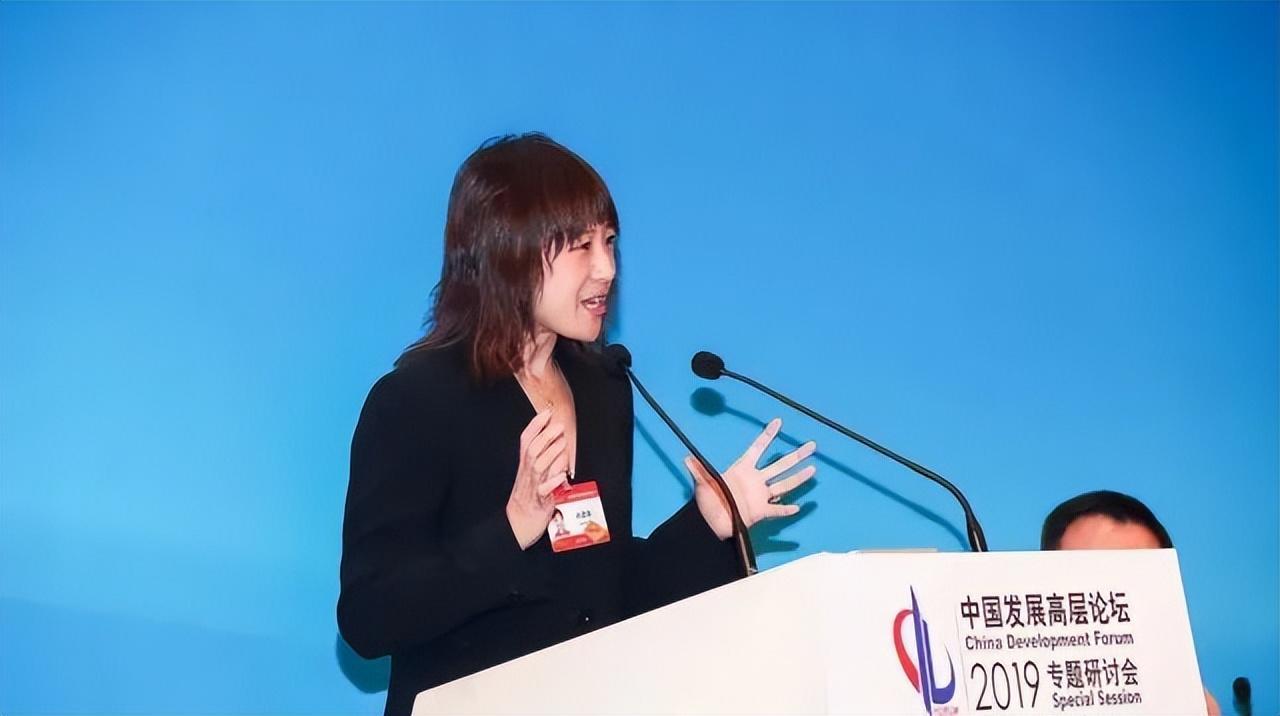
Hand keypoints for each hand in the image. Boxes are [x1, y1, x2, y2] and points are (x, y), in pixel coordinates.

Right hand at [506, 409, 570, 548]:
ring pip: (539, 467)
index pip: (526, 440)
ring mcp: (532, 487)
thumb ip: (544, 457)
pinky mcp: (539, 502)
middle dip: (545, 437)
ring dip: (551, 455)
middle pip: (533, 450)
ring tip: (563, 445)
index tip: (546, 412)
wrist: (518, 523)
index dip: (535, 425)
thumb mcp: (534, 474)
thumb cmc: (529, 496)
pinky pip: (545, 491)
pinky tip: (562, 475)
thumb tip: (558, 439)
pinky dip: (553, 482)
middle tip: (559, 425)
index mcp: (525, 465)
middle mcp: (527, 473)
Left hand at [685, 418, 815, 539]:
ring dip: (798, 477)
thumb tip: (687, 458)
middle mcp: (755, 480)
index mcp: (742, 469)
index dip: (768, 435)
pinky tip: (798, 507)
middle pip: (780, 465)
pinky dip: (786, 509)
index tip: (779, 422)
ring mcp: (760, 496)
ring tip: (813, 469)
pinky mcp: (761, 512)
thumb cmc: (706, 501)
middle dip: (796, 455)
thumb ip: (698, 470)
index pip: (758, 448)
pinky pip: (776, 510)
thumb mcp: (702, 482)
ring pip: (784, 484)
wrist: (709, 523)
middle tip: (811, 446)